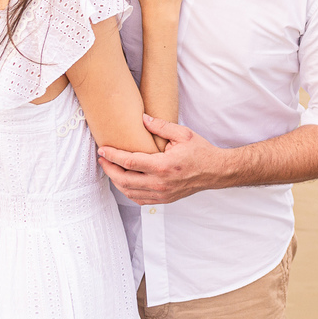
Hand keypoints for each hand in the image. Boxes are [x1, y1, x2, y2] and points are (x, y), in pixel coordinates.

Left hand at [98, 115, 225, 204]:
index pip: (130, 162)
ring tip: (110, 169)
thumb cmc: (200, 152)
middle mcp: (160, 182)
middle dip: (109, 169)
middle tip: (102, 159)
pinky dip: (128, 191)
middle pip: (124, 179)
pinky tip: (124, 182)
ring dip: (116, 181)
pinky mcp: (163, 199)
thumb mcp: (183, 134)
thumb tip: (142, 119)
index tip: (103, 149)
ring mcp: (161, 193)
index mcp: (163, 166)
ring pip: (129, 192)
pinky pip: (139, 199)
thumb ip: (161, 126)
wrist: (215, 171)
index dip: (113, 156)